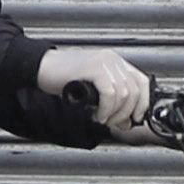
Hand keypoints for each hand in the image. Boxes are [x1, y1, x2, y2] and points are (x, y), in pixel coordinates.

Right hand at [36, 45, 153, 138]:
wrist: (41, 68)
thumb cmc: (63, 79)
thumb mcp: (92, 89)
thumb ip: (110, 100)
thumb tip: (126, 120)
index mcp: (115, 62)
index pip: (142, 82)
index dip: (142, 103)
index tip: (135, 118)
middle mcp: (112, 60)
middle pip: (135, 90)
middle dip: (127, 113)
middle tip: (115, 123)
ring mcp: (104, 62)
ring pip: (124, 94)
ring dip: (115, 113)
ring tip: (103, 118)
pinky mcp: (94, 67)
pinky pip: (109, 93)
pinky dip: (106, 108)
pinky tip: (97, 114)